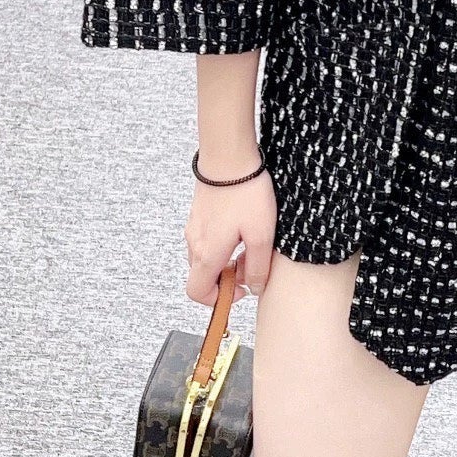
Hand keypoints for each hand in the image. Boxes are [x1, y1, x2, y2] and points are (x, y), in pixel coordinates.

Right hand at [183, 152, 276, 307]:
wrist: (228, 157)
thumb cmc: (245, 193)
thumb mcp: (262, 236)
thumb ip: (258, 268)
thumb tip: (254, 288)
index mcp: (208, 254)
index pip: (197, 293)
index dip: (217, 300)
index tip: (240, 291)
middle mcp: (195, 243)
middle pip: (202, 276)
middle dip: (225, 279)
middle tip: (249, 266)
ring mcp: (194, 228)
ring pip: (205, 258)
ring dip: (225, 261)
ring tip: (249, 244)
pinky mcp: (199, 215)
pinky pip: (206, 240)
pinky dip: (222, 245)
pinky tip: (242, 229)